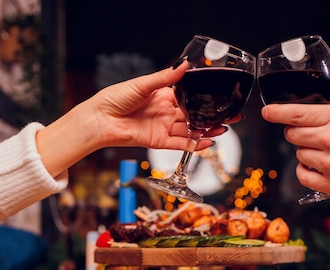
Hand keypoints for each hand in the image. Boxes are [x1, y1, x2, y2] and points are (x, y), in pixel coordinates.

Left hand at [77, 60, 235, 150]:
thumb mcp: (143, 84)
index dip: (204, 98)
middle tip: (229, 115)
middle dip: (211, 116)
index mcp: (162, 96)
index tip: (220, 96)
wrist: (100, 119)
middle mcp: (165, 112)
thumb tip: (183, 66)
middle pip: (194, 115)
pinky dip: (194, 144)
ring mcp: (163, 127)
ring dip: (207, 131)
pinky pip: (180, 144)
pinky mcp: (158, 141)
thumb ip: (165, 77)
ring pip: (190, 130)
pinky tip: (207, 142)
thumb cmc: (115, 99)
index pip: (188, 97)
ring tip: (223, 129)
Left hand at [260, 92, 329, 207]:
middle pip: (292, 134)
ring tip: (328, 156)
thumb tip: (327, 99)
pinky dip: (307, 173)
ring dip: (307, 155)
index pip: (296, 113)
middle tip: (312, 138)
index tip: (267, 112)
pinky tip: (321, 170)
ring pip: (298, 154)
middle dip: (297, 135)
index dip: (277, 112)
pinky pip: (302, 175)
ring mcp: (328, 162)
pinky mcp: (329, 184)